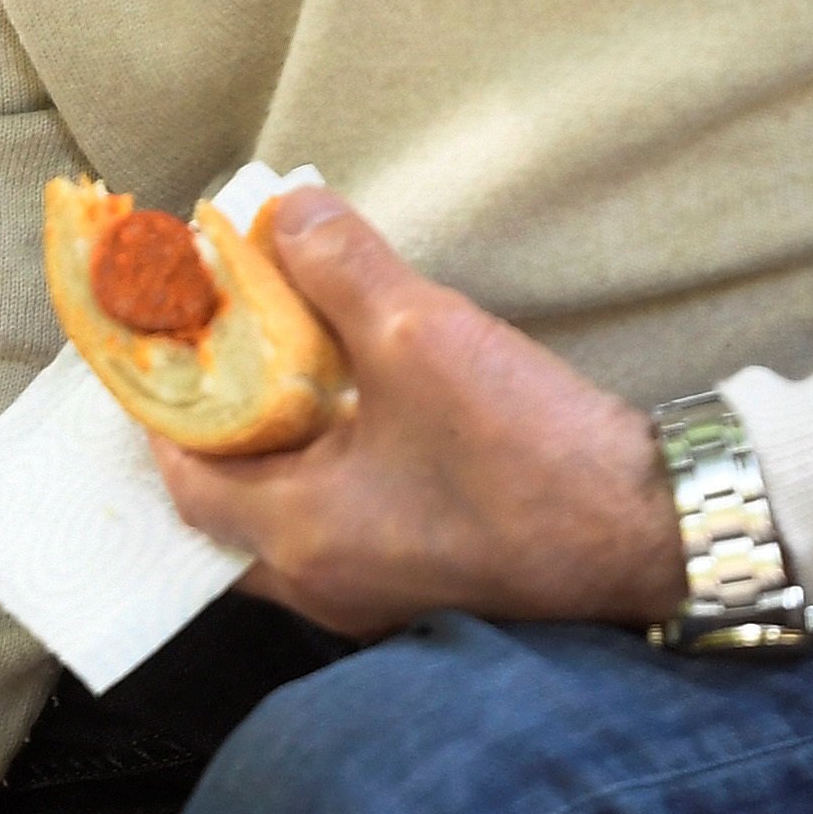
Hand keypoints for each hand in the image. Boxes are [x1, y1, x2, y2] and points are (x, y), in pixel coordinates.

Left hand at [153, 191, 686, 638]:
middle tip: (218, 372)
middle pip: (228, 515)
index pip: (186, 482)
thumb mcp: (420, 335)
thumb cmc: (531, 456)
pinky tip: (362, 432)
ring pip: (288, 530)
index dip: (164, 416)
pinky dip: (330, 485)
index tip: (162, 360)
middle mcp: (322, 586)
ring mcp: (375, 599)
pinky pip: (345, 539)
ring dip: (277, 463)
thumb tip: (284, 214)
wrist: (651, 533)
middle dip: (216, 441)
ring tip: (285, 389)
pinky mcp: (426, 591)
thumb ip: (339, 268)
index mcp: (298, 537)